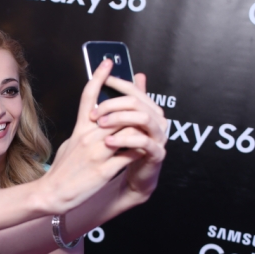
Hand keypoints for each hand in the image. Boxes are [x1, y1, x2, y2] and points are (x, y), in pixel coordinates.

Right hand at [40, 59, 139, 213]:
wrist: (53, 192)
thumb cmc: (62, 169)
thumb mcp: (70, 143)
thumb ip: (84, 130)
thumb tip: (95, 119)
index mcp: (80, 129)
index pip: (89, 96)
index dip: (98, 76)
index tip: (107, 62)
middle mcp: (88, 137)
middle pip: (117, 112)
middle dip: (134, 110)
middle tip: (146, 109)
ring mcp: (97, 153)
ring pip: (128, 132)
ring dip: (141, 132)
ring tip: (148, 133)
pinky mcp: (104, 170)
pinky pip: (130, 154)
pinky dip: (140, 150)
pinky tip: (144, 151)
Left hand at [91, 73, 166, 200]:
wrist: (134, 176)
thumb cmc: (127, 148)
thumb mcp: (122, 125)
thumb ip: (124, 103)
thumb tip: (128, 78)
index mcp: (149, 110)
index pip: (134, 90)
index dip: (117, 84)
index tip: (101, 81)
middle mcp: (158, 120)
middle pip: (137, 102)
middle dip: (113, 104)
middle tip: (95, 114)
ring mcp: (159, 136)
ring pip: (143, 118)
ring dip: (119, 119)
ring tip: (101, 125)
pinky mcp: (157, 153)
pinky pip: (144, 142)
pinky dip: (126, 140)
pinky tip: (109, 141)